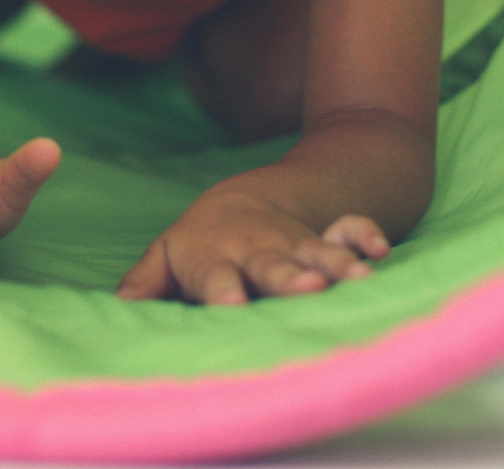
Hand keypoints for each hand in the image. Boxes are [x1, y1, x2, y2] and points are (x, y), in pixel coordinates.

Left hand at [115, 186, 390, 304]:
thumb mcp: (168, 255)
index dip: (224, 292)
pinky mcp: (325, 236)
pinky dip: (366, 235)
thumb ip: (147, 281)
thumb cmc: (201, 244)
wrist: (244, 198)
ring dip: (338, 262)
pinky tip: (381, 250)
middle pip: (272, 266)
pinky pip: (350, 228)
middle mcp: (258, 253)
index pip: (217, 279)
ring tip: (358, 279)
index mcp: (215, 261)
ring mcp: (295, 244)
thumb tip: (122, 305)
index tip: (232, 305)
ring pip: (318, 250)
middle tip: (307, 287)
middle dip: (289, 277)